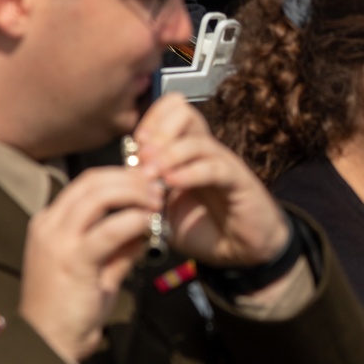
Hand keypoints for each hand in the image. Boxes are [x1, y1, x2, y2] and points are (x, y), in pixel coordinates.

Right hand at [20, 168, 163, 362]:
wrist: (51, 341)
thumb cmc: (73, 307)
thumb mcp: (100, 267)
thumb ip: (121, 246)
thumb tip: (146, 227)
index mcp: (52, 223)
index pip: (89, 182)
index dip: (123, 175)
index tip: (151, 180)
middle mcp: (50, 225)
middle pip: (94, 181)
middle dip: (132, 178)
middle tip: (159, 187)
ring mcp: (58, 241)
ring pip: (99, 196)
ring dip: (135, 193)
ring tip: (157, 201)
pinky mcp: (73, 260)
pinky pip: (109, 230)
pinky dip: (134, 220)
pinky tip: (149, 224)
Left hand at [133, 93, 288, 266]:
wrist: (242, 251)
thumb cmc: (205, 229)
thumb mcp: (165, 212)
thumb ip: (145, 195)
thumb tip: (121, 181)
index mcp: (186, 153)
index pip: (171, 111)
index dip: (150, 120)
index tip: (135, 146)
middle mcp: (205, 152)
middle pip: (184, 112)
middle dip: (158, 129)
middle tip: (142, 156)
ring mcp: (223, 164)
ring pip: (196, 140)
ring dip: (168, 155)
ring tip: (151, 174)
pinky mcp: (239, 182)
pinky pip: (214, 168)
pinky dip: (189, 173)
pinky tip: (172, 183)